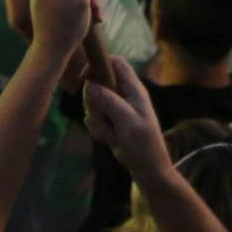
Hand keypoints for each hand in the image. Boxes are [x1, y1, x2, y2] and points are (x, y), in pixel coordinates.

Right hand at [83, 55, 167, 179]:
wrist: (147, 168)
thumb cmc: (143, 144)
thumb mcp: (127, 122)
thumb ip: (109, 102)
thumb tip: (89, 84)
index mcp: (133, 89)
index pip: (115, 63)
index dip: (99, 65)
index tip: (84, 79)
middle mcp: (124, 95)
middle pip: (97, 84)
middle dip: (94, 104)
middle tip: (105, 120)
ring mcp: (116, 108)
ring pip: (92, 104)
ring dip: (97, 121)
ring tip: (113, 135)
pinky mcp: (110, 120)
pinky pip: (93, 119)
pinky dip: (98, 130)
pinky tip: (111, 140)